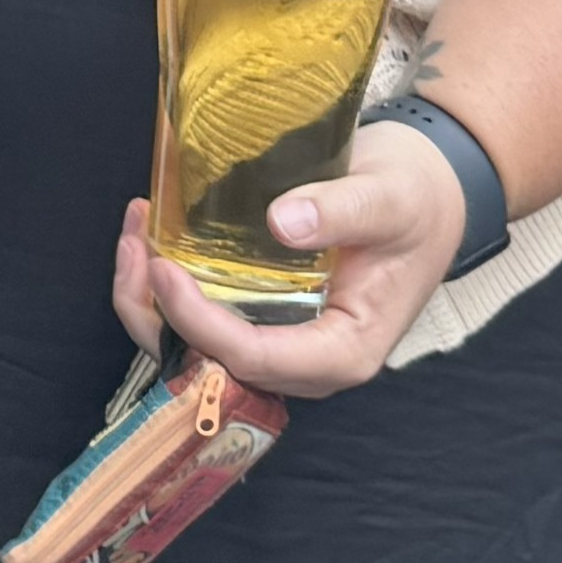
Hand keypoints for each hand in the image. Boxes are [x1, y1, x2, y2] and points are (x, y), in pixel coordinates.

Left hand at [107, 118, 470, 400]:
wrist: (426, 196)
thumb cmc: (415, 201)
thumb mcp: (389, 198)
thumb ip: (341, 210)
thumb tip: (282, 223)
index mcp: (344, 351)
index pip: (256, 360)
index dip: (201, 324)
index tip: (163, 269)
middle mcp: (305, 361)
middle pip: (212, 366)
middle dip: (157, 314)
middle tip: (135, 243)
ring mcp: (280, 340)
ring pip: (196, 348)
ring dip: (151, 300)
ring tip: (136, 230)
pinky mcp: (263, 316)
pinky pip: (203, 318)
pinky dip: (167, 286)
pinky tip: (154, 232)